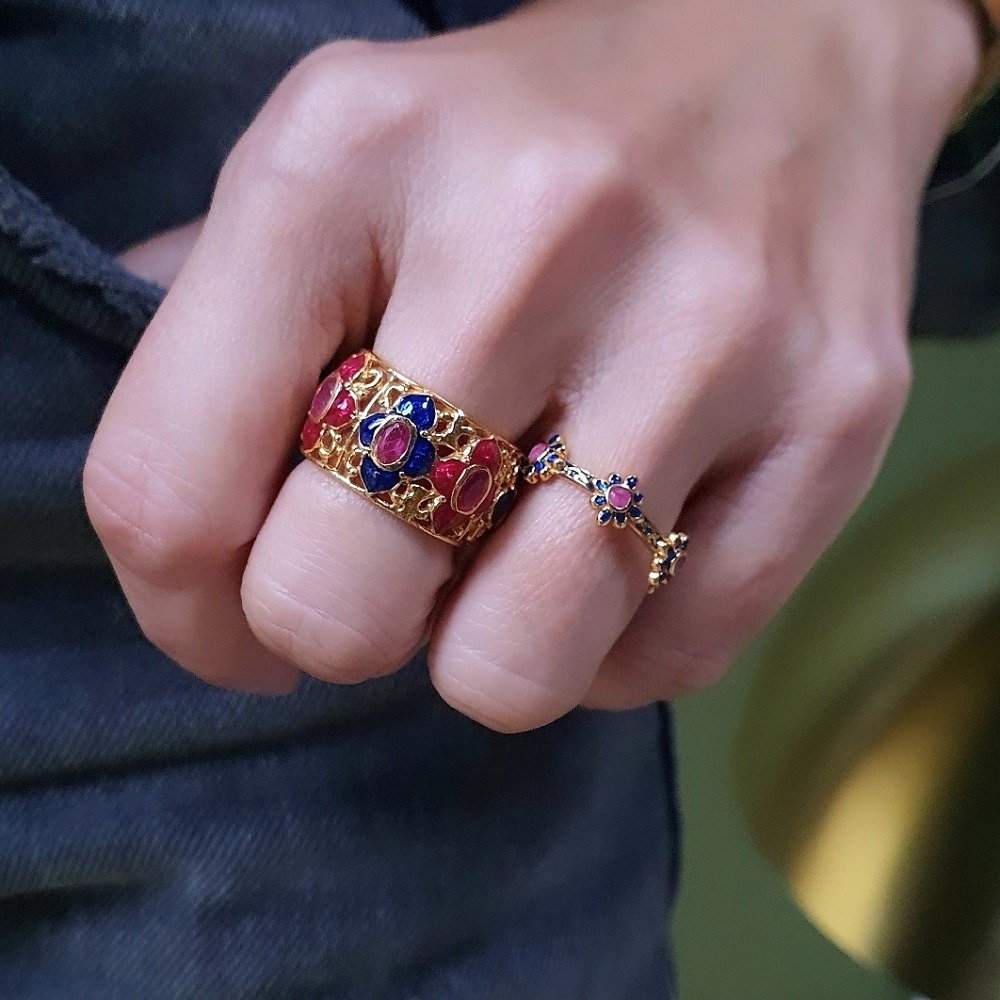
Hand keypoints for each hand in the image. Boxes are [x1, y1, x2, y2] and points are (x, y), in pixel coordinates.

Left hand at [87, 0, 978, 729]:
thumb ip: (219, 331)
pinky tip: (619, 552)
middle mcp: (530, 236)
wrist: (782, 48)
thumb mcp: (334, 165)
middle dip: (341, 629)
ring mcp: (706, 332)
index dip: (185, 613)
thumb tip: (174, 529)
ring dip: (486, 652)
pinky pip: (667, 659)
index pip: (167, 490)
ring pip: (516, 667)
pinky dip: (616, 644)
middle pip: (339, 604)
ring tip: (511, 561)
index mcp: (347, 158)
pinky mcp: (837, 418)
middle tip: (392, 568)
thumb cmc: (527, 135)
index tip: (234, 621)